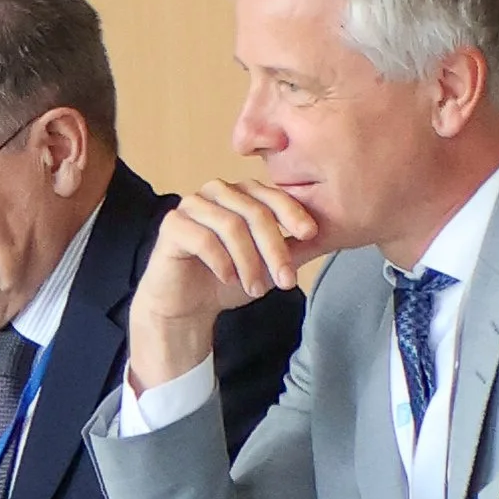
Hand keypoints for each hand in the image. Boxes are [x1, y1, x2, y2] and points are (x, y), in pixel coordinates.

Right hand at [127, 178, 319, 388]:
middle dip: (274, 248)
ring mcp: (192, 205)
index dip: (293, 213)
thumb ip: (292, 249)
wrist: (185, 306)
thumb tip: (326, 237)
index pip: (272, 195)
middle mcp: (217, 192)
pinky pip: (202, 237)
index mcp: (241, 194)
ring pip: (230, 225)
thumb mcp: (267, 265)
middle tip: (286, 281)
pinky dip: (221, 261)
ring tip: (256, 288)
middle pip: (254, 212)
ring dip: (249, 261)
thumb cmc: (227, 280)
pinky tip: (228, 279)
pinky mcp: (172, 225)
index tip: (311, 234)